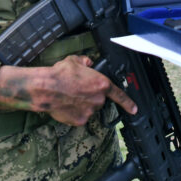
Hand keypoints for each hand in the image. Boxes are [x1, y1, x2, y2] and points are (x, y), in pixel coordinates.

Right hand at [0, 55, 136, 126]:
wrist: (45, 88)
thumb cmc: (60, 74)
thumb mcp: (74, 61)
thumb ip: (85, 62)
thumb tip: (88, 62)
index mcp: (101, 84)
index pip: (119, 95)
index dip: (128, 103)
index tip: (134, 109)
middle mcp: (98, 99)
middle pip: (99, 100)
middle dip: (91, 96)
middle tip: (77, 90)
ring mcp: (90, 111)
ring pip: (89, 108)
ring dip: (83, 104)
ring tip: (69, 96)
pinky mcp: (80, 120)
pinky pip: (80, 117)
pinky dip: (74, 112)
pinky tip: (66, 105)